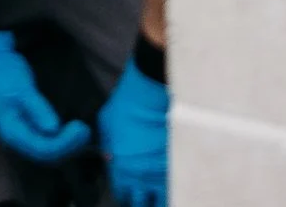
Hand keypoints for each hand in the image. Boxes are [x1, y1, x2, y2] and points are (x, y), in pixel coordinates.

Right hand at [0, 32, 91, 168]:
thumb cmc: (5, 74)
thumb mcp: (21, 88)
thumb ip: (37, 108)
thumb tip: (54, 129)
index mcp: (12, 132)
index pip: (41, 148)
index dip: (63, 143)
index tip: (80, 128)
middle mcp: (17, 140)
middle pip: (46, 154)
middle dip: (68, 146)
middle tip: (86, 130)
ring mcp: (23, 135)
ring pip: (48, 151)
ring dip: (67, 145)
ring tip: (83, 131)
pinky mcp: (29, 130)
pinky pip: (47, 142)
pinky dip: (61, 140)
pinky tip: (72, 132)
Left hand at [99, 53, 170, 206]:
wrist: (151, 89)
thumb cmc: (127, 103)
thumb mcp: (106, 123)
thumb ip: (106, 145)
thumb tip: (109, 156)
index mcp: (120, 169)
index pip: (122, 196)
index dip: (125, 194)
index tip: (128, 191)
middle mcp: (141, 178)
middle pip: (141, 204)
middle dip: (141, 201)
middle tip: (143, 194)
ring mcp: (162, 173)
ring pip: (161, 202)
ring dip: (158, 199)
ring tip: (157, 193)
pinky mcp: (179, 164)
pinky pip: (178, 187)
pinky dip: (175, 188)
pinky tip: (173, 183)